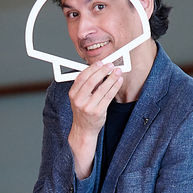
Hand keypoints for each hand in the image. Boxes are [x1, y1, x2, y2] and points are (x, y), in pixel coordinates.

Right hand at [68, 61, 121, 179]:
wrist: (84, 129)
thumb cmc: (83, 111)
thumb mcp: (80, 97)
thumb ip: (88, 85)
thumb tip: (100, 71)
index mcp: (73, 94)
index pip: (81, 77)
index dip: (92, 69)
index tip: (100, 63)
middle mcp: (79, 101)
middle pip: (91, 82)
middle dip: (102, 71)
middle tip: (111, 65)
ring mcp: (88, 107)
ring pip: (102, 89)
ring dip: (111, 78)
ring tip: (118, 72)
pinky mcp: (98, 112)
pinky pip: (108, 97)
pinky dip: (114, 87)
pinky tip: (118, 82)